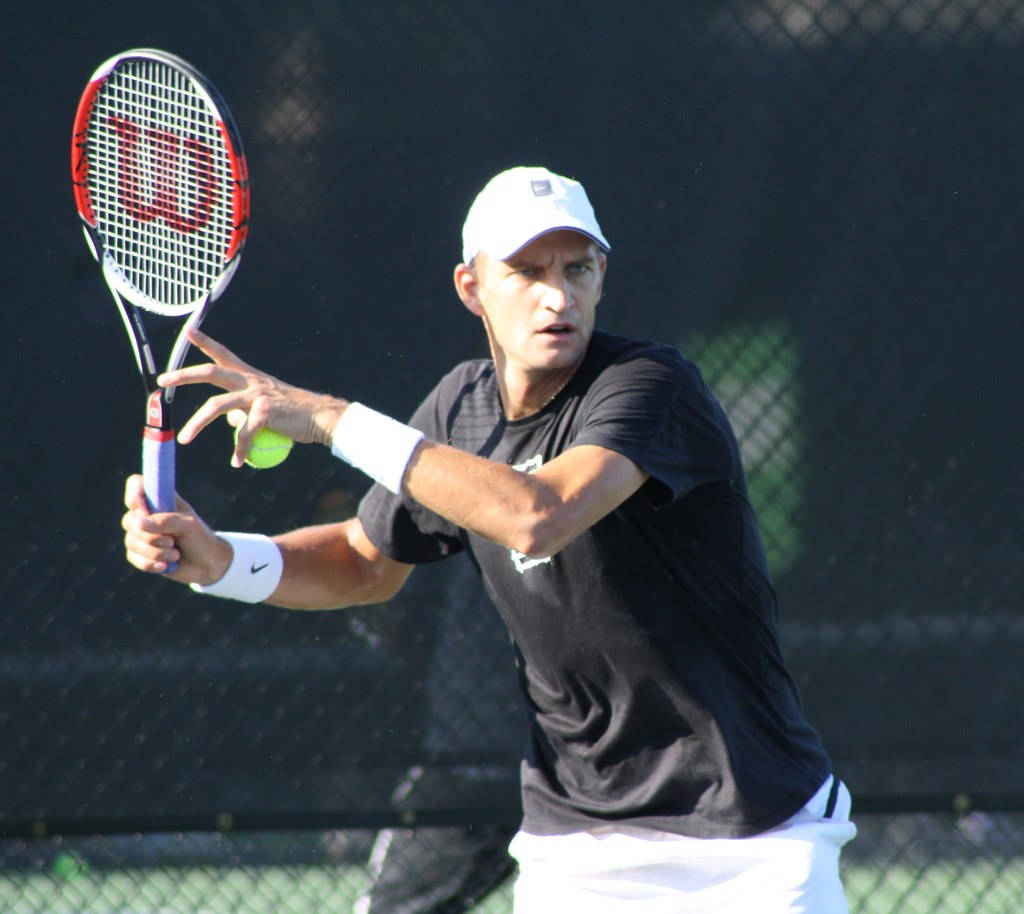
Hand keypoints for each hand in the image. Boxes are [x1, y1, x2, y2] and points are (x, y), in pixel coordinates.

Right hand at [121, 474, 230, 583]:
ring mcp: (141, 533)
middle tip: (172, 541)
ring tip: (175, 554)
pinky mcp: (139, 552)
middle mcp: (147, 513)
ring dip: (156, 552)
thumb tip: (139, 522)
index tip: (145, 511)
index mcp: (160, 499)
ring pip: (131, 541)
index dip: (134, 495)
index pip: (136, 484)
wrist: (207, 564)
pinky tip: (165, 566)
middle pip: (131, 520)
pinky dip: (150, 563)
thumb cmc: (200, 538)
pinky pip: (133, 557)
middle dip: (152, 536)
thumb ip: (166, 521)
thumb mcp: (188, 526)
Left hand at [159, 329, 346, 466]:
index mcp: (249, 376)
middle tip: (163, 381)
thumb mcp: (264, 407)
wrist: (320, 417)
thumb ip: (243, 411)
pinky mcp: (265, 412)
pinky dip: (239, 450)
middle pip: (211, 372)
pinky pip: (244, 433)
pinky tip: (236, 462)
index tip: (188, 329)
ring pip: (217, 406)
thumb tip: (228, 422)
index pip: (223, 354)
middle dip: (184, 375)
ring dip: (197, 423)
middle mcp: (250, 380)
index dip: (204, 341)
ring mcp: (257, 395)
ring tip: (184, 438)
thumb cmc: (294, 413)